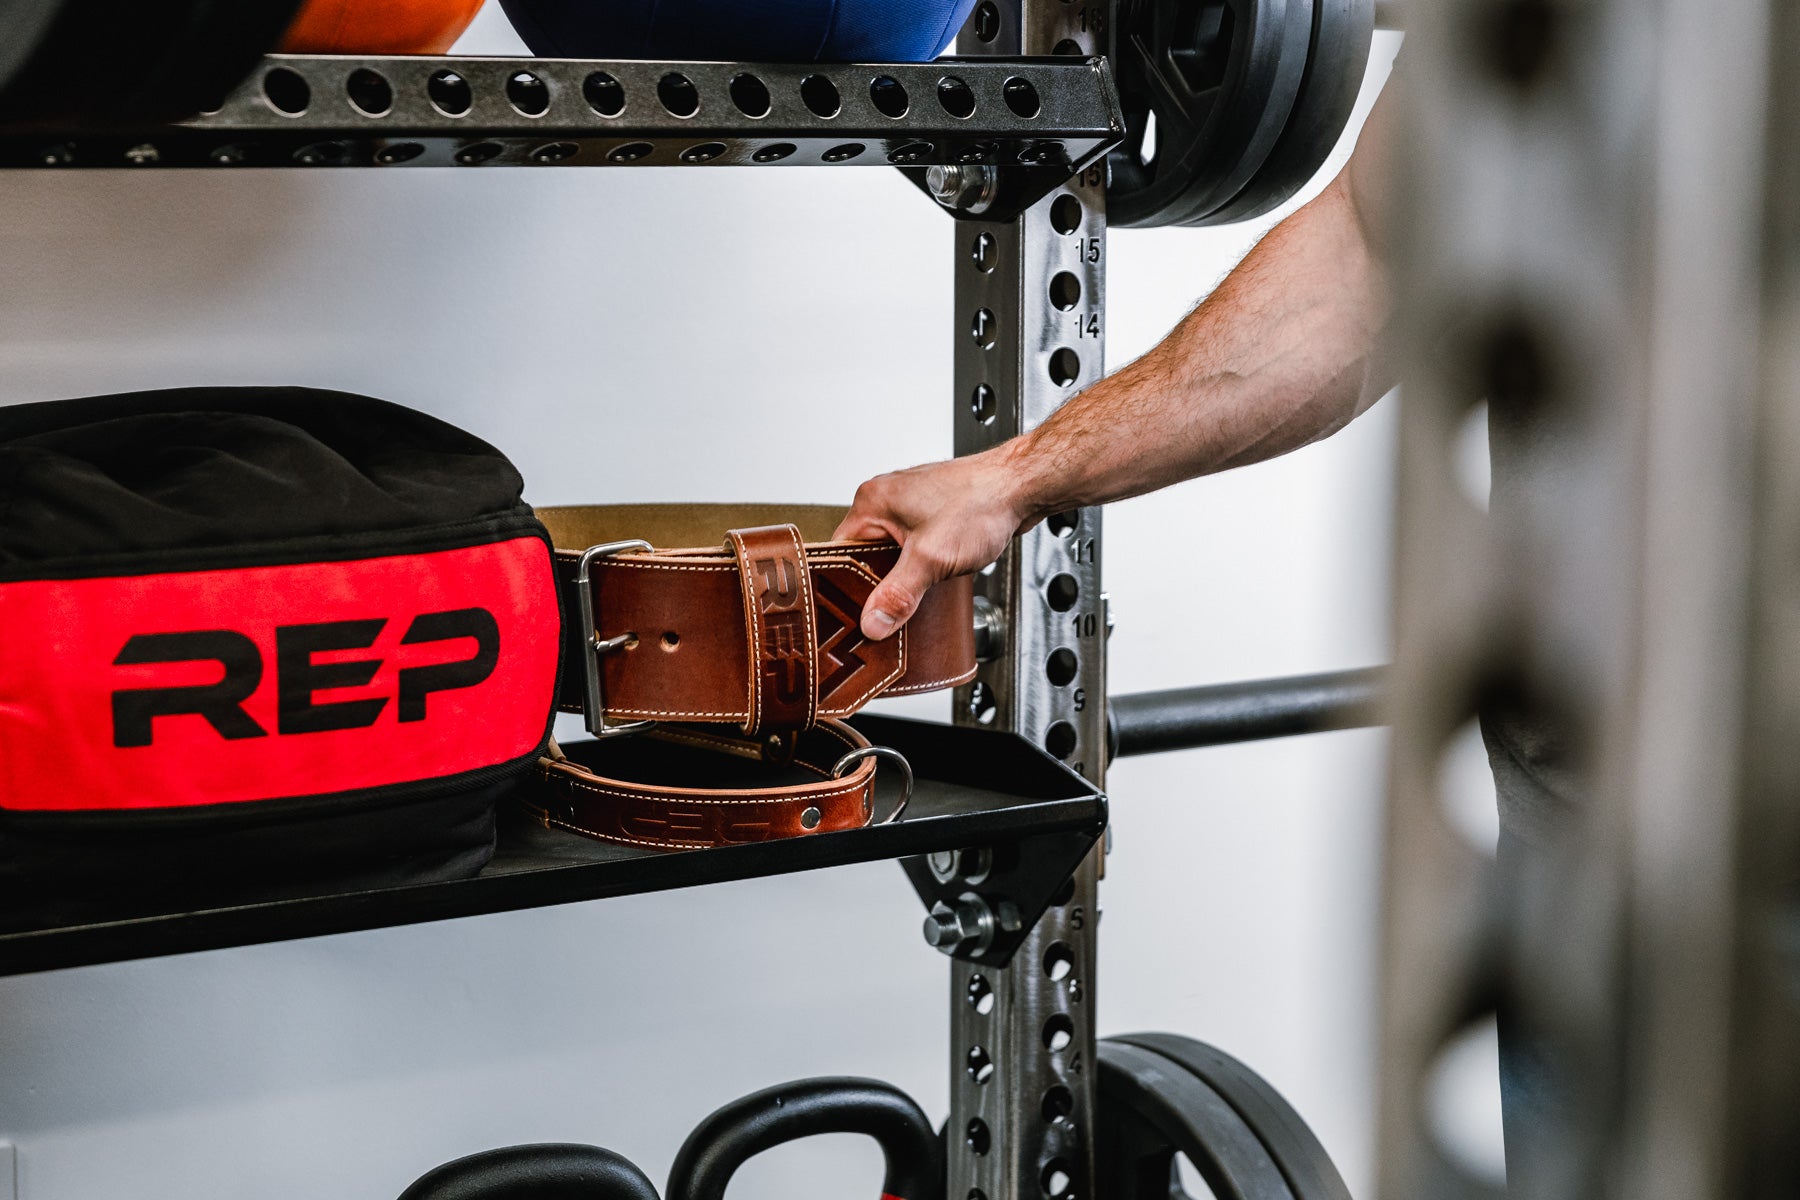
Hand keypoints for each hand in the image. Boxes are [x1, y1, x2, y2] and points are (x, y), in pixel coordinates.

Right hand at [835, 445, 1034, 639]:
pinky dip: (923, 567)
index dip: (847, 586)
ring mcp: (911, 507)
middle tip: (890, 609)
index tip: (855, 613)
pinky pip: (915, 550)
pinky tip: (934, 579)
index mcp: (872, 501)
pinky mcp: (932, 517)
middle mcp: (887, 499)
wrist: (1024, 486)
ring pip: (893, 556)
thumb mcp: (932, 557)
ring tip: (918, 591)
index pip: (839, 553)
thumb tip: (873, 622)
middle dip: (881, 585)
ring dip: (905, 577)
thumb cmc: (982, 501)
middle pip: (866, 557)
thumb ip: (899, 594)